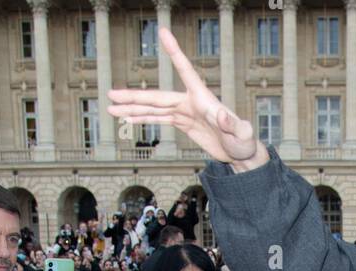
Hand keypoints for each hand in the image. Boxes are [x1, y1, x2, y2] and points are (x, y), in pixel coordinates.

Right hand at [107, 27, 266, 170]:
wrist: (242, 154)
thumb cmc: (245, 142)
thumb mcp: (242, 134)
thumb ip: (233, 123)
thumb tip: (221, 114)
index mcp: (203, 98)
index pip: (185, 70)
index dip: (174, 52)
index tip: (163, 31)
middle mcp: (190, 101)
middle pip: (158, 96)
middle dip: (134, 96)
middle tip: (111, 94)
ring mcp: (185, 112)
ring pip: (154, 108)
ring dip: (132, 108)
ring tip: (112, 108)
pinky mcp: (184, 123)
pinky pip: (159, 119)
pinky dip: (143, 119)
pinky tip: (128, 119)